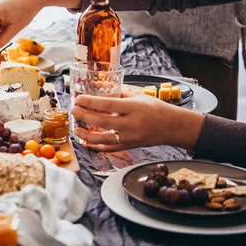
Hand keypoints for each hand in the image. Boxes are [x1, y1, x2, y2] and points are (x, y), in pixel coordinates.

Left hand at [71, 92, 204, 151]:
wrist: (172, 126)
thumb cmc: (155, 108)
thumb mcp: (138, 96)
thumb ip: (117, 96)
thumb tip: (97, 95)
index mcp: (133, 108)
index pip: (107, 105)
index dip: (90, 102)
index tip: (79, 99)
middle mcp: (131, 124)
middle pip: (102, 121)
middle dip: (84, 116)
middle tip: (73, 110)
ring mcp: (130, 137)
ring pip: (103, 139)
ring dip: (86, 135)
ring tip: (75, 129)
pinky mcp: (130, 146)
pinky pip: (110, 149)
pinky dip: (96, 147)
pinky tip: (86, 143)